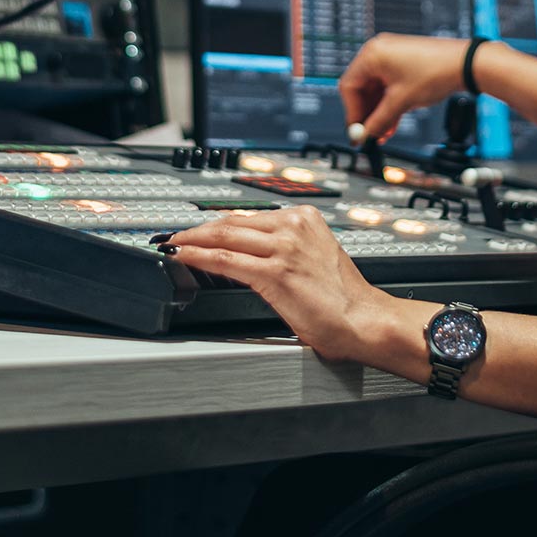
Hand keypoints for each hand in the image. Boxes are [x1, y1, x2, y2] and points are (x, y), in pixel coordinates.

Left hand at [166, 207, 393, 362]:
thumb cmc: (344, 299)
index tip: (199, 228)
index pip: (248, 215)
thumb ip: (287, 249)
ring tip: (172, 244)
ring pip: (223, 236)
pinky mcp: (275, 273)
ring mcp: (284, 248)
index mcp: (304, 218)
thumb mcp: (315, 257)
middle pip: (231, 221)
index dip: (217, 222)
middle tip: (175, 235)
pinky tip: (183, 257)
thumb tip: (254, 255)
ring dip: (191, 239)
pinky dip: (197, 256)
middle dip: (197, 228)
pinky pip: (225, 260)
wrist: (364, 320)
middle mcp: (293, 226)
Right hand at [338, 33, 464, 138]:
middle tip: (368, 134)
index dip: (352, 112)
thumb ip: (379, 120)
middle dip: (366, 113)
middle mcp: (379, 52)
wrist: (465, 64)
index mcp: (372, 54)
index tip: (357, 132)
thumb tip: (365, 134)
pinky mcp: (403, 63)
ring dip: (378, 112)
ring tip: (383, 132)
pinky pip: (388, 85)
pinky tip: (392, 122)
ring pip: (376, 89)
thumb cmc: (435, 71)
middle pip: (361, 88)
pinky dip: (389, 103)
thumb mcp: (401, 101)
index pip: (349, 86)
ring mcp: (392, 57)